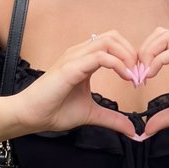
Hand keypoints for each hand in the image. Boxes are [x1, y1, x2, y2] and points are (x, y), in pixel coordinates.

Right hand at [12, 31, 138, 138]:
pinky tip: (125, 77)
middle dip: (132, 52)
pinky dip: (118, 64)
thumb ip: (112, 118)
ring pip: (108, 41)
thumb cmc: (54, 110)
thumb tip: (132, 131)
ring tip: (134, 75)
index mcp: (84, 60)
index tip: (139, 78)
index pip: (112, 44)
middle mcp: (79, 53)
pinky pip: (100, 57)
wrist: (29, 116)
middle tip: (140, 74)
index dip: (130, 57)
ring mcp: (74, 57)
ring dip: (127, 56)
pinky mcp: (71, 67)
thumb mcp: (91, 114)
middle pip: (113, 36)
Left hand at [139, 27, 168, 136]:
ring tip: (143, 75)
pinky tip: (151, 77)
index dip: (143, 59)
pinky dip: (156, 62)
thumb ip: (165, 117)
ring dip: (147, 53)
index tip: (136, 81)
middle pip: (158, 34)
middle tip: (136, 75)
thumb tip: (145, 130)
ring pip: (163, 36)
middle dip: (141, 52)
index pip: (158, 44)